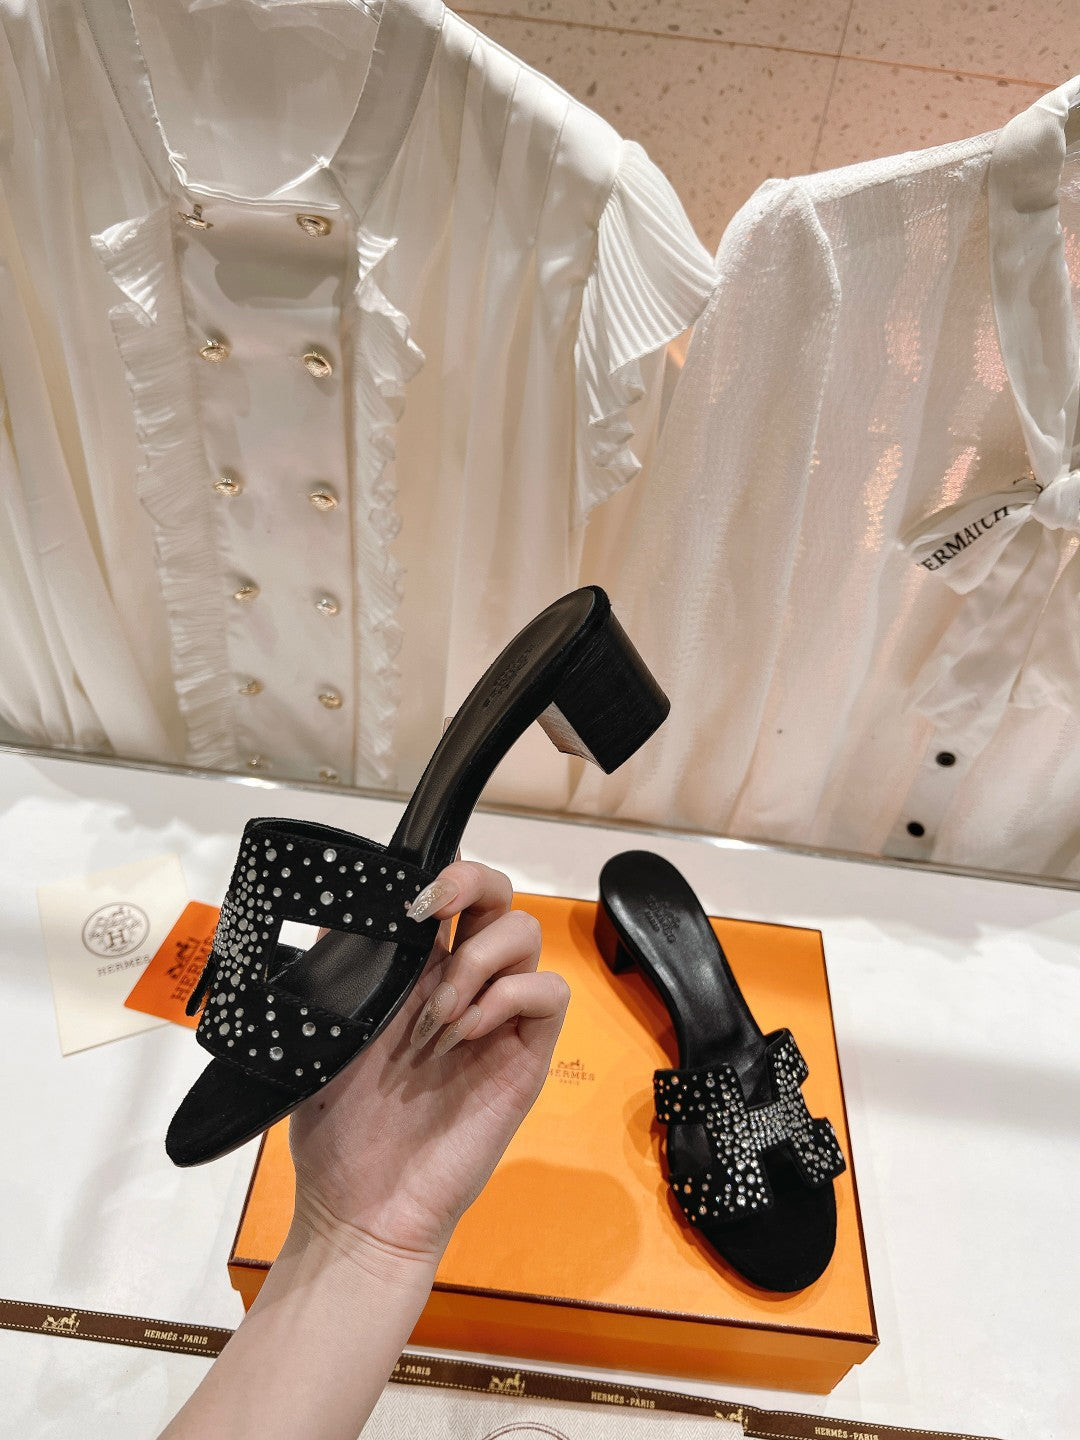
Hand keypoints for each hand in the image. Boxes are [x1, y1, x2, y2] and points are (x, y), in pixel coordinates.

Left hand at [288, 860, 569, 1267]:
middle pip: (501, 897)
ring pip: (528, 935)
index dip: (446, 876)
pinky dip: (507, 997)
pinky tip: (464, 1034)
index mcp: (415, 974)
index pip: (452, 898)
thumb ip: (340, 968)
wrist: (362, 1205)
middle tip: (436, 913)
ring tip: (437, 1015)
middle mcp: (463, 985)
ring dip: (479, 960)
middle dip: (475, 884)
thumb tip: (345, 902)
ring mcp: (497, 1018)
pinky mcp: (525, 1055)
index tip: (415, 898)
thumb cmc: (338, 1127)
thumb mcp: (324, 1033)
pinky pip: (548, 994)